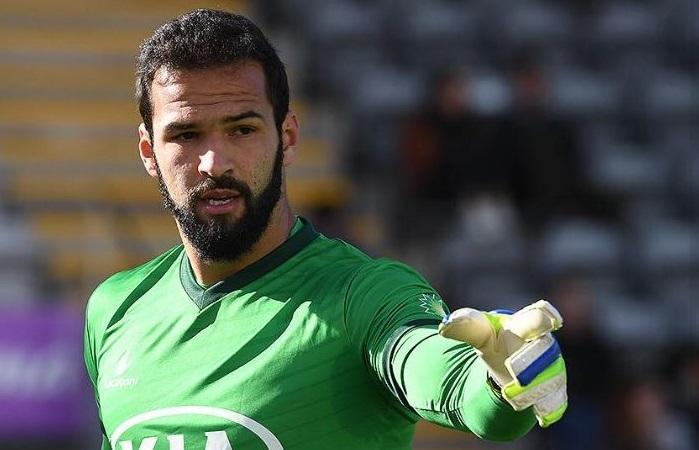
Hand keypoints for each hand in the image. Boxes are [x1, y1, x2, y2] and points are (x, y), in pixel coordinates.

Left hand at [439, 300, 566, 426]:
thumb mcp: (479, 332)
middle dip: (530, 361)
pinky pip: (556, 400)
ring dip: (533, 388)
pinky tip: (542, 416)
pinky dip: (550, 407)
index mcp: (524, 326)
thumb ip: (465, 326)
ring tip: (513, 395)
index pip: (536, 317)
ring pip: (550, 378)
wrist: (509, 363)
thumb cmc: (495, 340)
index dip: (544, 317)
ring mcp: (552, 367)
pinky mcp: (555, 389)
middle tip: (515, 370)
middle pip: (543, 352)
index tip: (551, 320)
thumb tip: (444, 326)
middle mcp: (544, 345)